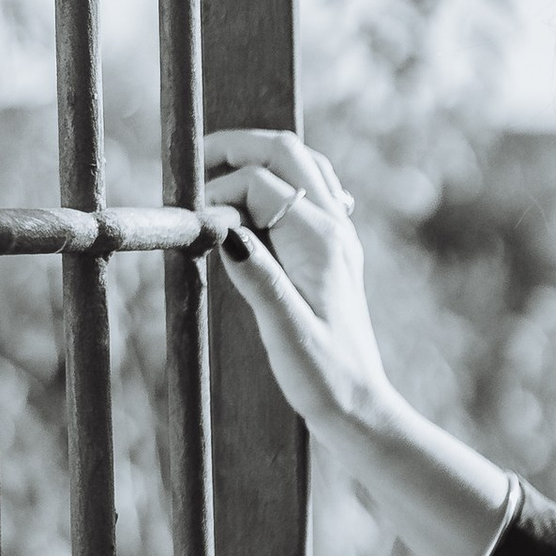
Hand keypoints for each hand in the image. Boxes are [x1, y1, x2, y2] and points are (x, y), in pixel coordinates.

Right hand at [199, 128, 391, 438]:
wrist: (362, 408)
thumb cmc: (324, 379)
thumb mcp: (285, 332)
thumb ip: (257, 277)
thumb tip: (224, 227)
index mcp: (319, 241)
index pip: (258, 183)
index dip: (218, 190)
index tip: (193, 222)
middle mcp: (334, 229)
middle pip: (286, 152)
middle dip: (237, 147)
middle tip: (195, 163)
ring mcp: (340, 238)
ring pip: (302, 165)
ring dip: (259, 158)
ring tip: (219, 173)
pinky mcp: (336, 252)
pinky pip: (313, 192)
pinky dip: (282, 182)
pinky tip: (264, 202)